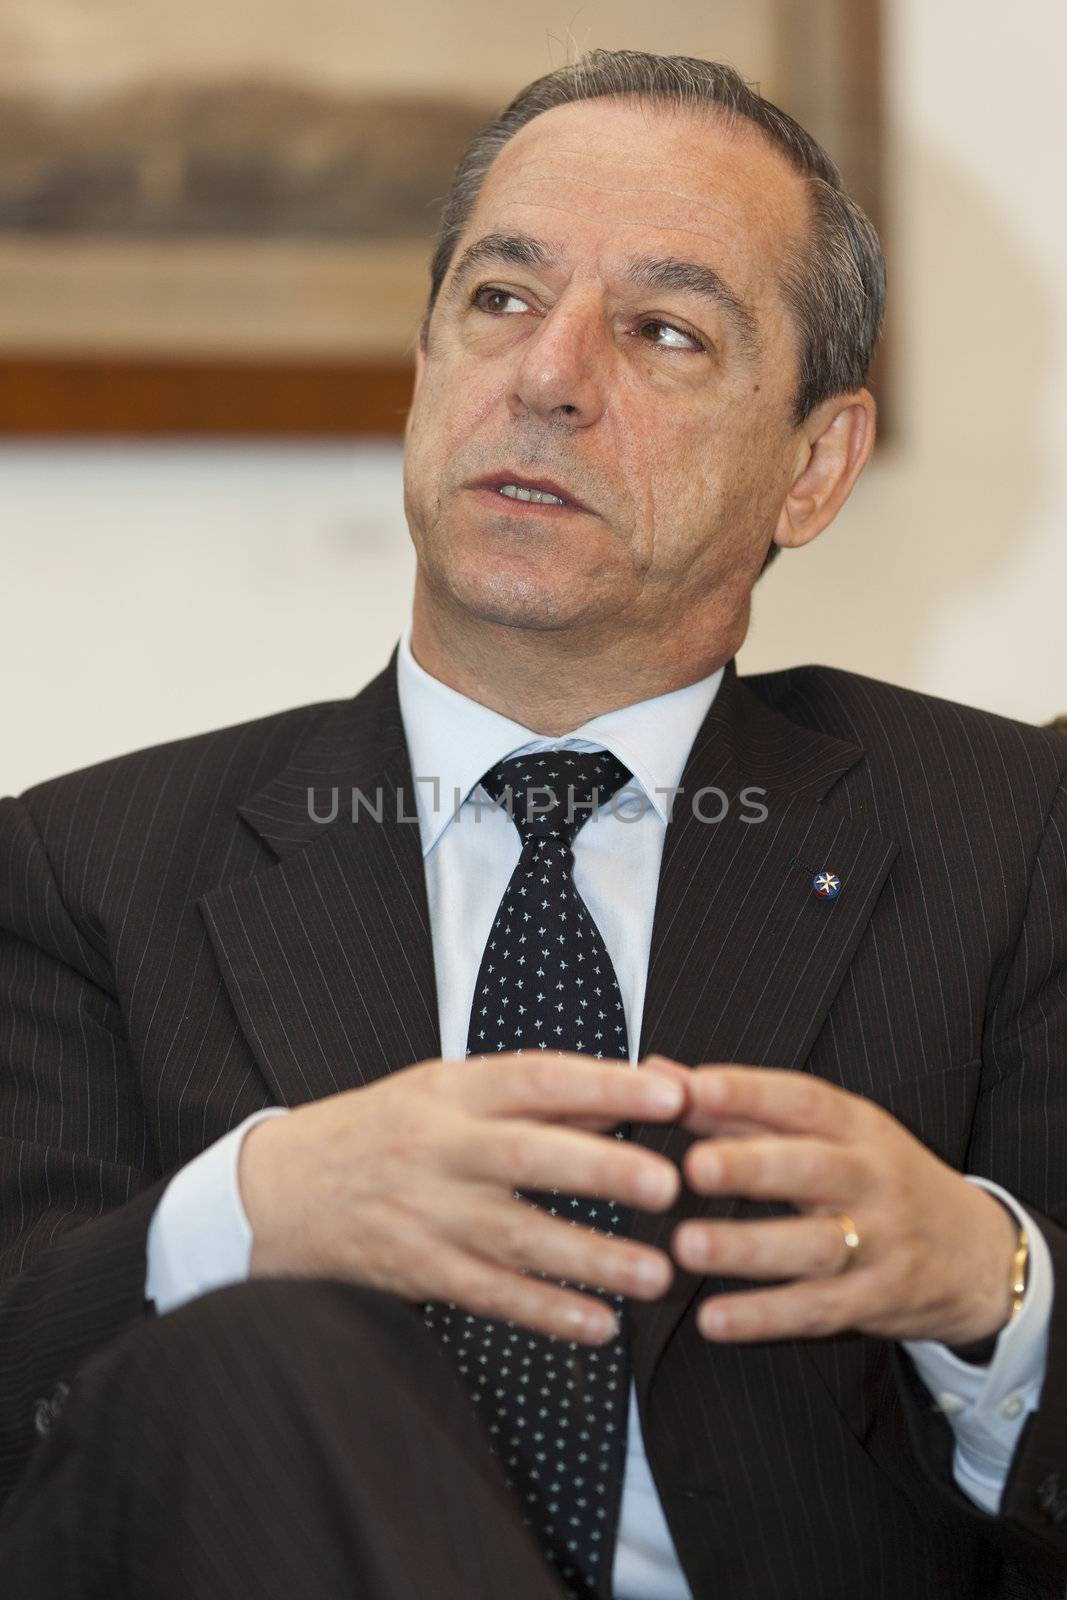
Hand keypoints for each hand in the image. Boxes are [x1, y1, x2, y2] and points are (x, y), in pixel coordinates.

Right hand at [239, 1052, 684, 1344]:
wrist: (279, 1190)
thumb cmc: (382, 1128)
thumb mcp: (445, 1088)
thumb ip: (538, 1093)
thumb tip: (634, 1088)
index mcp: (453, 1091)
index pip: (538, 1079)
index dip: (605, 1086)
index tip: (669, 1097)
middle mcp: (440, 1148)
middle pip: (528, 1156)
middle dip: (602, 1170)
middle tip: (669, 1187)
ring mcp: (427, 1213)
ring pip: (517, 1237)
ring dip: (591, 1259)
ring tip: (656, 1276)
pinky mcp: (418, 1271)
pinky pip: (490, 1295)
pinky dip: (546, 1313)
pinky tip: (599, 1326)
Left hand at [662, 1064, 1019, 1346]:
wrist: (978, 1254)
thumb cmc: (879, 1179)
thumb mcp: (829, 1132)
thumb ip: (740, 1108)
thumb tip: (658, 1076)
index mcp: (856, 1126)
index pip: (802, 1100)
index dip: (749, 1093)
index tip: (694, 1090)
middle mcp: (871, 1178)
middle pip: (811, 1169)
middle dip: (752, 1167)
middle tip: (693, 1168)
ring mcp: (879, 1242)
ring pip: (813, 1245)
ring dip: (748, 1248)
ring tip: (686, 1246)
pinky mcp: (877, 1300)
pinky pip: (818, 1311)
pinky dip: (765, 1318)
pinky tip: (713, 1320)